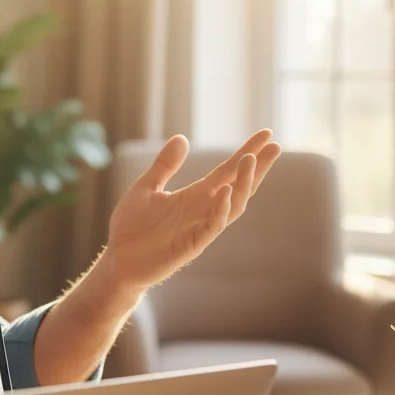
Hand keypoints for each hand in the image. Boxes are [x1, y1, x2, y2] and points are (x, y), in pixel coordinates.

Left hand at [102, 130, 281, 297]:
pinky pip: (213, 225)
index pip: (228, 171)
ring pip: (233, 205)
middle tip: (276, 146)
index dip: (248, 152)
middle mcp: (203, 210)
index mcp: (195, 195)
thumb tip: (182, 137)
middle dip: (257, 167)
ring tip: (249, 159)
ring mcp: (201, 227)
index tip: (267, 134)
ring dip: (243, 183)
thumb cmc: (132, 227)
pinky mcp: (192, 244)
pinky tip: (224, 190)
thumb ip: (165, 165)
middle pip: (239, 186)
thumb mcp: (146, 187)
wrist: (118, 260)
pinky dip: (221, 208)